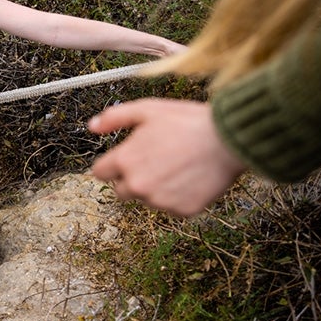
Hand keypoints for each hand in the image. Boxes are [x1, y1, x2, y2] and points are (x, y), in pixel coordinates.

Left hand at [88, 99, 247, 215]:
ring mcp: (160, 200)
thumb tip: (92, 126)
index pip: (100, 173)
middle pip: (121, 190)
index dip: (111, 164)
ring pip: (147, 198)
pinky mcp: (181, 211)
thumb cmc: (188, 122)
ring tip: (176, 166)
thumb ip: (114, 118)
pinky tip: (189, 177)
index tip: (123, 159)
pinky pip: (171, 206)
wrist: (228, 140)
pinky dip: (177, 196)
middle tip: (154, 162)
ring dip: (155, 187)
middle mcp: (138, 185)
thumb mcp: (147, 109)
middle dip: (131, 178)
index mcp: (125, 161)